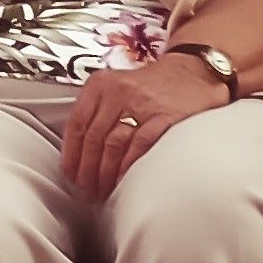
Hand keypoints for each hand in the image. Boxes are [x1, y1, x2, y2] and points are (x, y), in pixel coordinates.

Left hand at [63, 49, 235, 203]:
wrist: (192, 72)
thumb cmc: (151, 86)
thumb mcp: (115, 87)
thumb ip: (95, 111)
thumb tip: (74, 152)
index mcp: (101, 84)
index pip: (77, 123)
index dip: (71, 154)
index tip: (70, 173)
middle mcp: (119, 90)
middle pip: (93, 138)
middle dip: (87, 169)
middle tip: (87, 189)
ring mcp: (143, 103)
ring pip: (113, 144)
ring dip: (105, 173)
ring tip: (104, 190)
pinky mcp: (166, 117)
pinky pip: (141, 145)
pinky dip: (129, 166)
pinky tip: (125, 180)